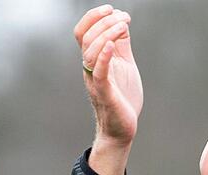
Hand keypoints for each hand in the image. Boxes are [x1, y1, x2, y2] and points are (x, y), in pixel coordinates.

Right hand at [75, 4, 142, 174]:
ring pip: (90, 52)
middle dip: (103, 22)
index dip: (94, 17)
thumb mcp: (124, 65)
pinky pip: (99, 73)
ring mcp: (95, 81)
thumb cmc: (122, 98)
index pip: (83, 32)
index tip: (112, 8)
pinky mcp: (105, 93)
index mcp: (93, 60)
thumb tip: (122, 22)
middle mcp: (90, 69)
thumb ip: (122, 46)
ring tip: (123, 26)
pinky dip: (105, 57)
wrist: (122, 129)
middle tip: (122, 17)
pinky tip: (114, 45)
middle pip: (85, 38)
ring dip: (107, 34)